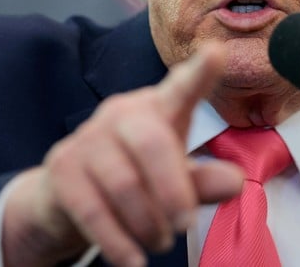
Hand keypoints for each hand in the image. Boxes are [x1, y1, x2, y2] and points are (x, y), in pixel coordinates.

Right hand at [1, 43, 243, 266]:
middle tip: (185, 226)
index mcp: (157, 109)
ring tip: (159, 242)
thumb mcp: (175, 180)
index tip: (217, 53)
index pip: (181, 87)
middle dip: (175, 192)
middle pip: (153, 144)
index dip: (200, 73)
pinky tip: (133, 261)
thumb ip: (204, 181)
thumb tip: (236, 182)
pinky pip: (94, 210)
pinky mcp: (62, 167)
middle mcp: (121, 113)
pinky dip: (118, 243)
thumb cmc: (135, 178)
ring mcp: (88, 138)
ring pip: (124, 184)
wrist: (67, 198)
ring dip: (148, 224)